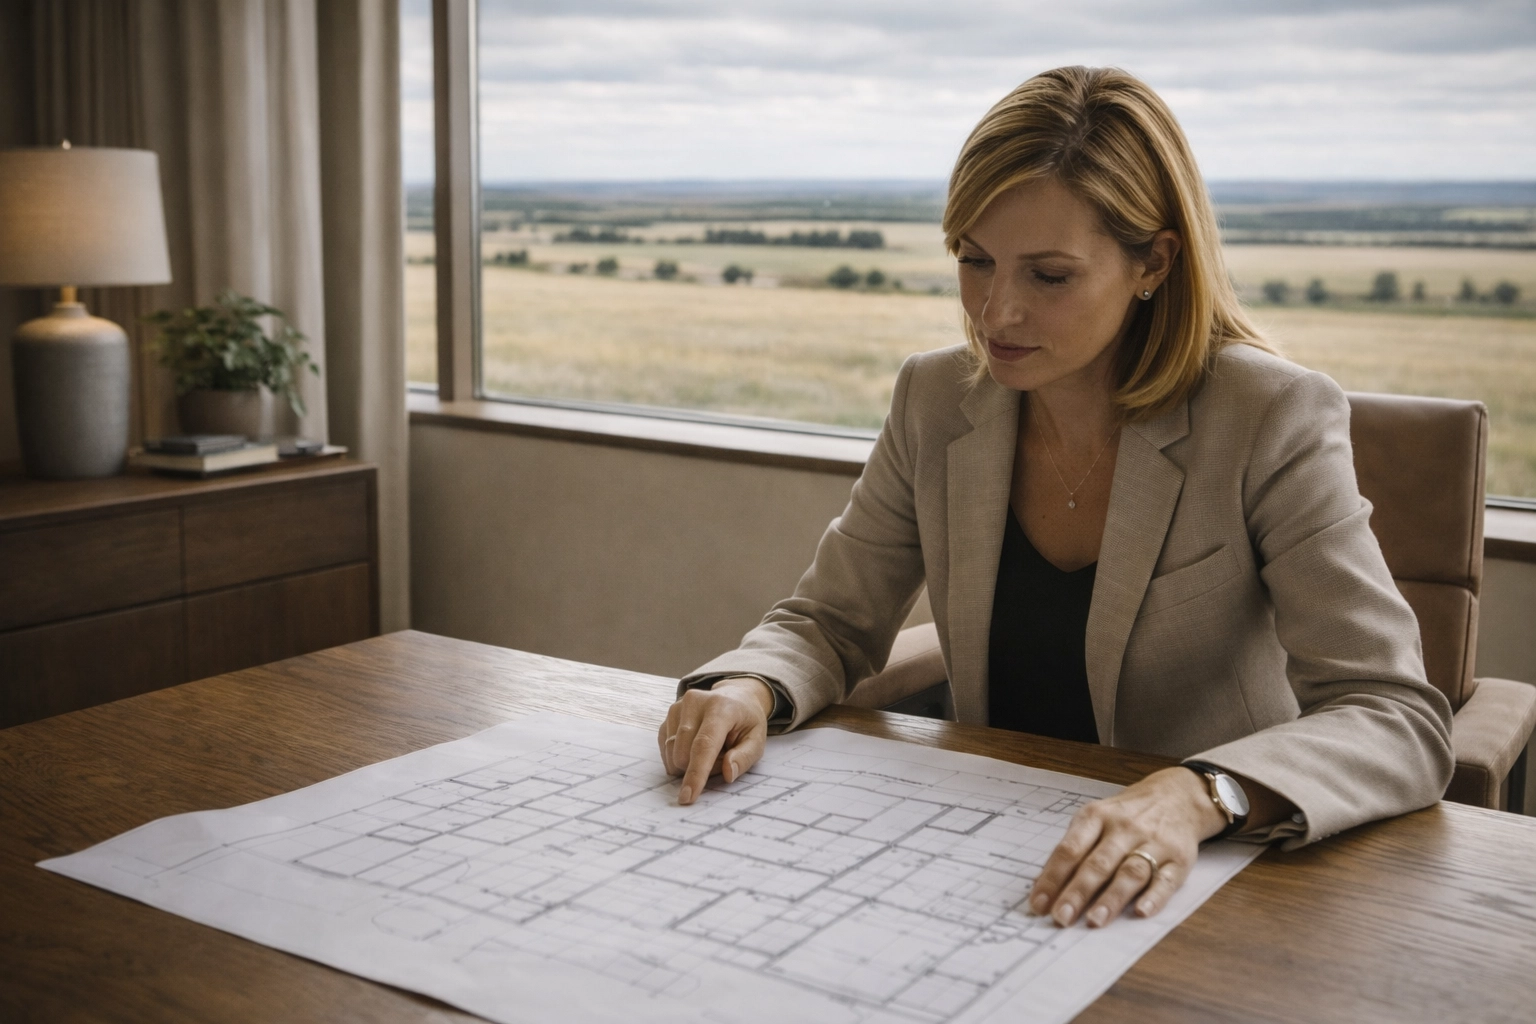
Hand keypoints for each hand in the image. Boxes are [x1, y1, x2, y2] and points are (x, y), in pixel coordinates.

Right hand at [657, 677, 773, 804]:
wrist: (735, 697)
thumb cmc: (746, 721)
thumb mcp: (757, 740)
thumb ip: (745, 758)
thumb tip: (728, 773)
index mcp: (721, 707)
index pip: (704, 744)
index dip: (696, 773)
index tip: (687, 797)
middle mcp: (694, 703)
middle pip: (683, 754)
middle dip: (701, 768)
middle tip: (721, 757)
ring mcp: (676, 708)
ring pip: (672, 755)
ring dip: (691, 763)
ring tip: (711, 749)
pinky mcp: (667, 717)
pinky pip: (666, 751)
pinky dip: (681, 757)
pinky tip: (695, 746)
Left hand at [1029, 766, 1226, 927]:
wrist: (1177, 795)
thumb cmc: (1126, 814)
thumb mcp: (1096, 818)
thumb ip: (1075, 849)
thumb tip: (1046, 887)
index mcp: (1096, 817)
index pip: (1069, 849)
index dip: (1052, 878)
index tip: (1038, 905)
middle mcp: (1124, 828)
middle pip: (1098, 863)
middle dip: (1077, 892)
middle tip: (1062, 917)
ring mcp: (1153, 843)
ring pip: (1130, 872)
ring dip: (1111, 898)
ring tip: (1094, 921)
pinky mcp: (1179, 859)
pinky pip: (1166, 879)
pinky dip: (1154, 896)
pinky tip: (1141, 911)